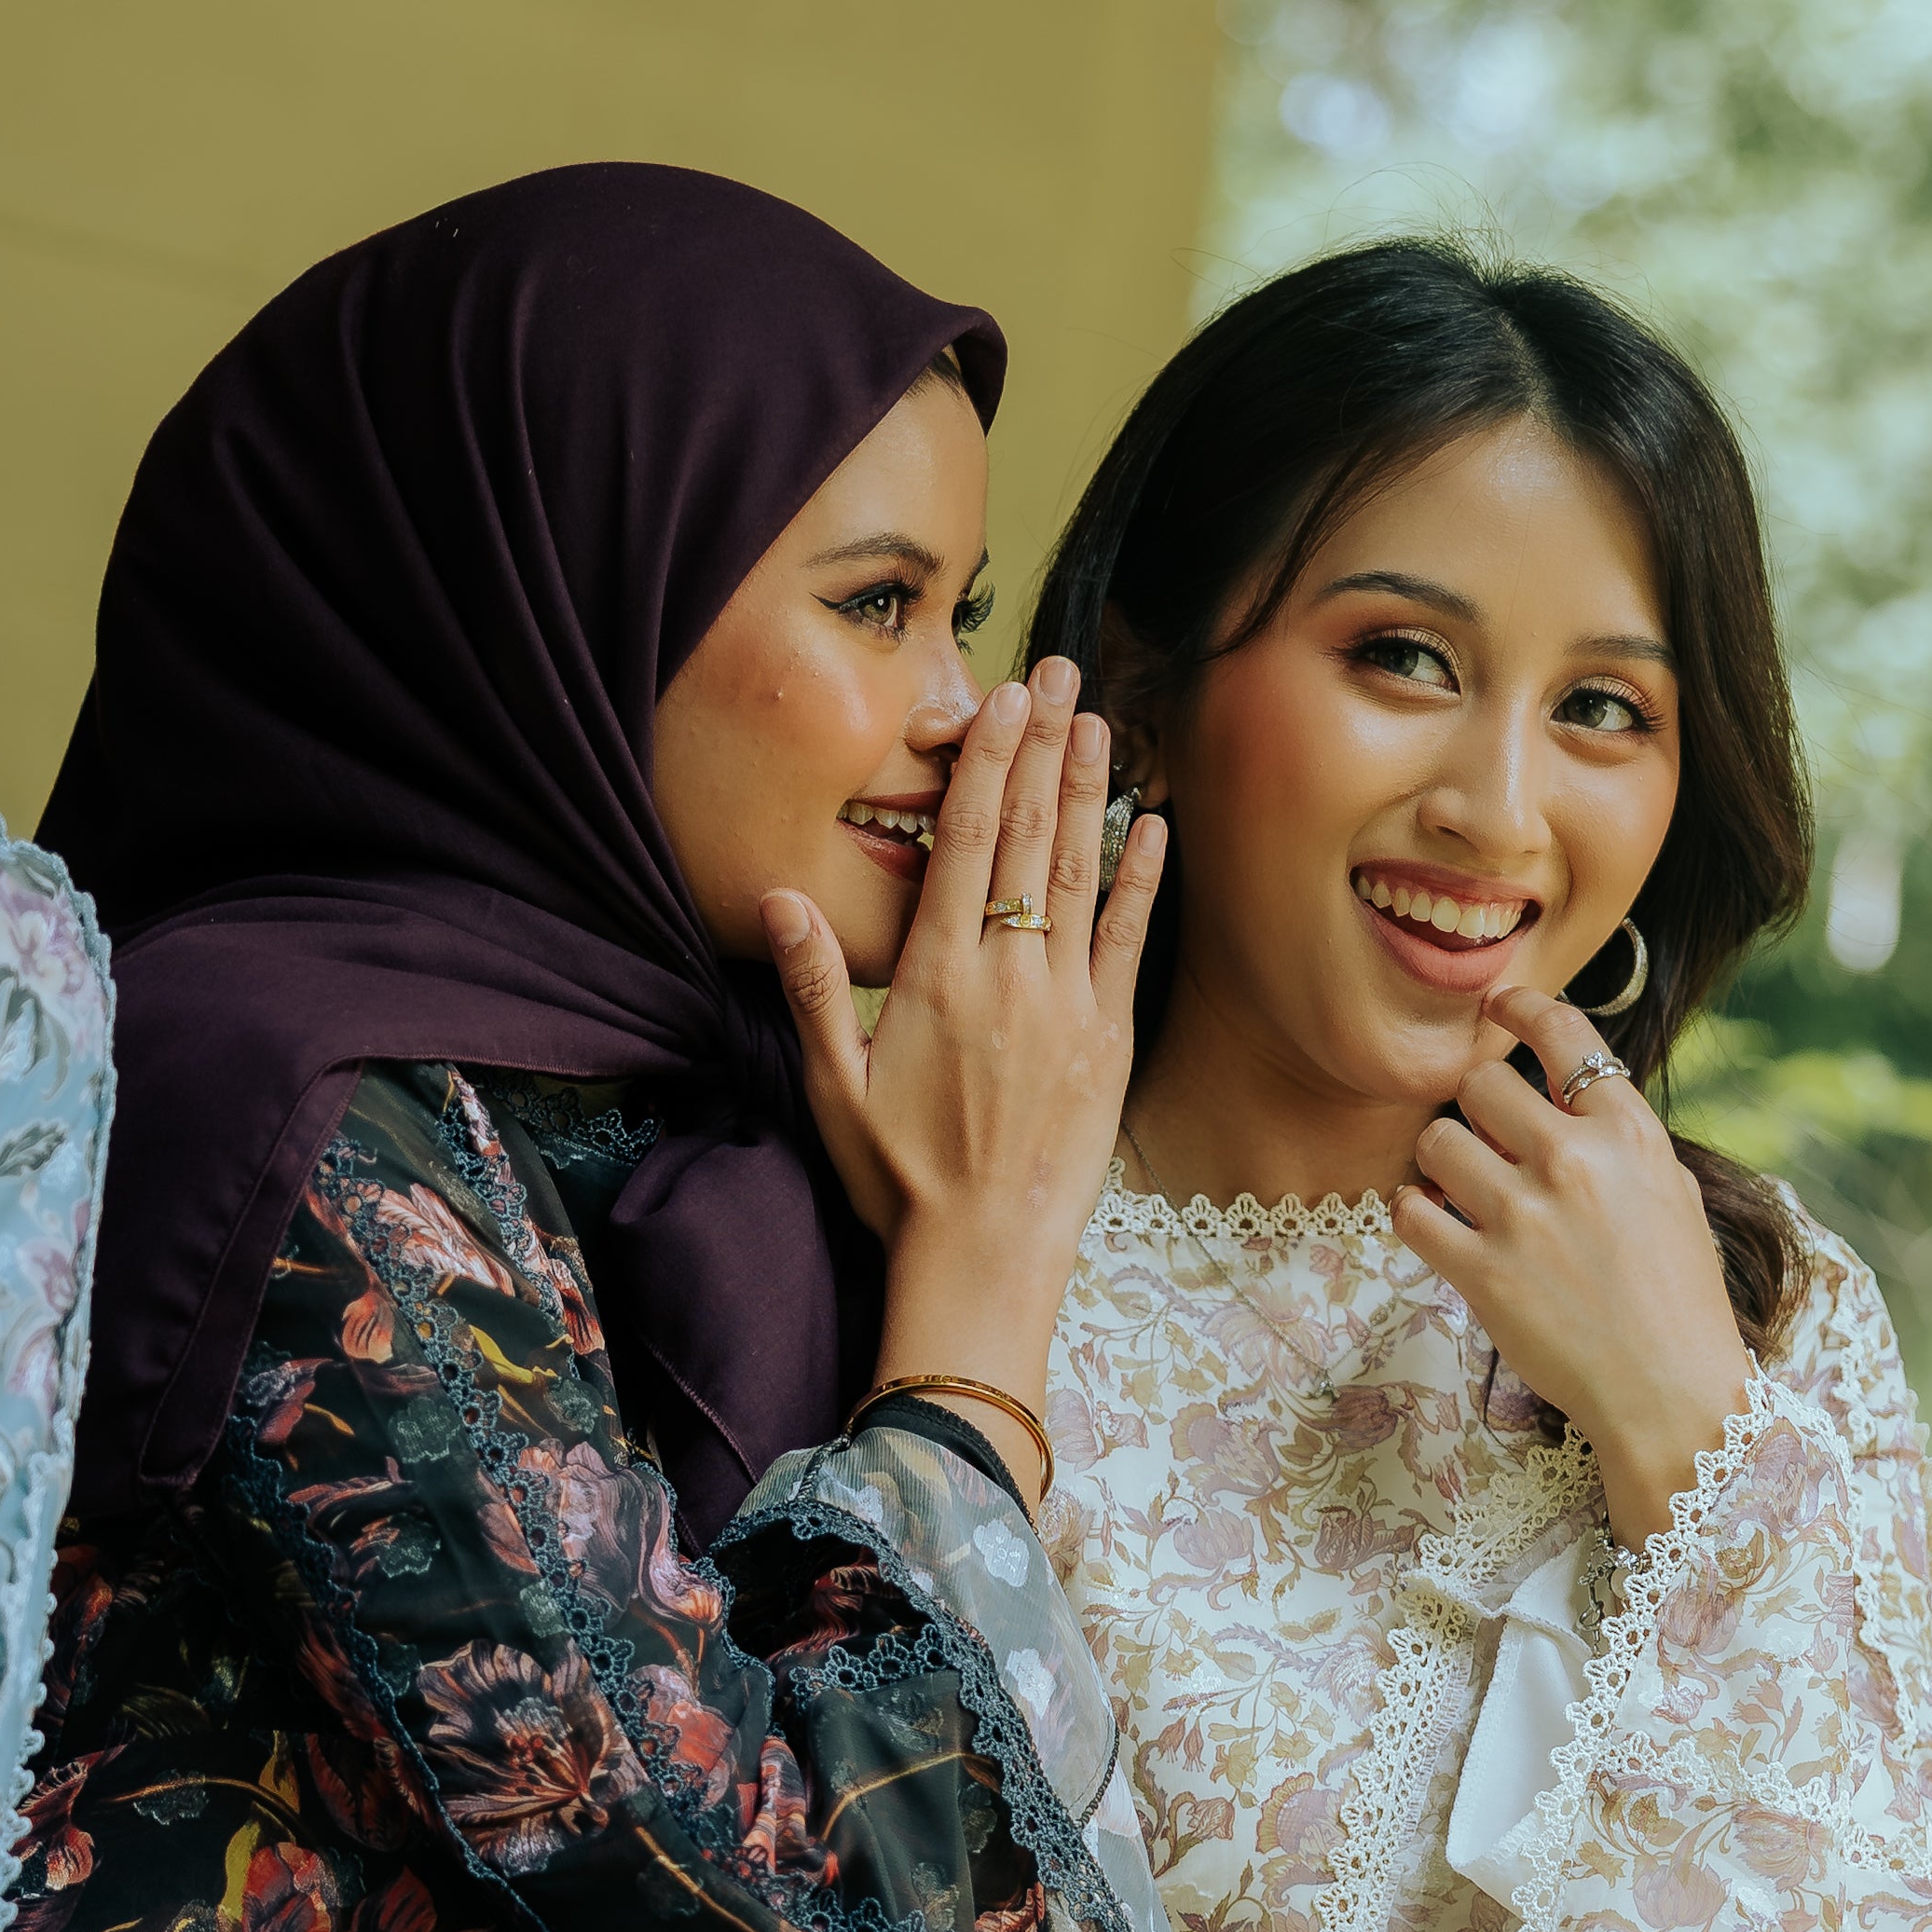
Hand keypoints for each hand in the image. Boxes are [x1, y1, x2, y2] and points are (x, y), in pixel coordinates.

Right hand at [763, 659, 1164, 1491]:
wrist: (982, 1257)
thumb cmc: (899, 1179)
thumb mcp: (833, 1085)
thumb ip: (813, 985)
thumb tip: (778, 898)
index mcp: (934, 976)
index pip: (963, 844)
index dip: (987, 764)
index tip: (1001, 702)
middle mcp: (1005, 975)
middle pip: (1026, 838)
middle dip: (1041, 749)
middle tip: (1058, 675)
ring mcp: (1065, 1005)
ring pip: (1078, 875)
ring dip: (1091, 793)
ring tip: (1099, 720)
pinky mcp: (1109, 1041)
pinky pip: (1127, 943)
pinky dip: (1140, 881)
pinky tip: (1153, 826)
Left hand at [1391, 979, 1749, 1548]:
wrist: (1670, 1392)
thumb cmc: (1678, 1300)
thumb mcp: (1671, 1195)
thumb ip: (1618, 1139)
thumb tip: (1565, 1097)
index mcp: (1629, 1135)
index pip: (1563, 1034)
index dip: (1520, 1010)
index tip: (1499, 1010)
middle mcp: (1574, 1162)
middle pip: (1480, 1083)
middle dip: (1475, 1104)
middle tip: (1485, 1136)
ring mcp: (1523, 1217)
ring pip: (1437, 1139)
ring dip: (1440, 1158)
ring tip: (1459, 1186)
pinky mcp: (1482, 1273)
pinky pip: (1410, 1211)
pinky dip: (1415, 1212)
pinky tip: (1437, 1224)